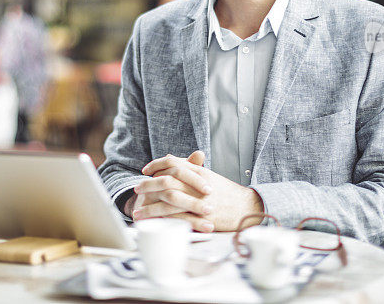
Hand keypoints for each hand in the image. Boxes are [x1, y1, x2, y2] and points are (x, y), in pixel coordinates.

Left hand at [132, 151, 263, 231]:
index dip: (156, 165)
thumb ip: (192, 168)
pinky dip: (162, 220)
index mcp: (198, 171)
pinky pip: (177, 217)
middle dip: (148, 185)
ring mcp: (199, 198)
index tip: (146, 170)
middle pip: (166, 179)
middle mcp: (197, 182)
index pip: (173, 162)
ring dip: (150, 206)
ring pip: (168, 199)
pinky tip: (152, 224)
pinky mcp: (201, 215)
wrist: (247, 206)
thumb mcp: (209, 176)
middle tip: (137, 188)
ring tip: (138, 211)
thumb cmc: (227, 192)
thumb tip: (171, 160)